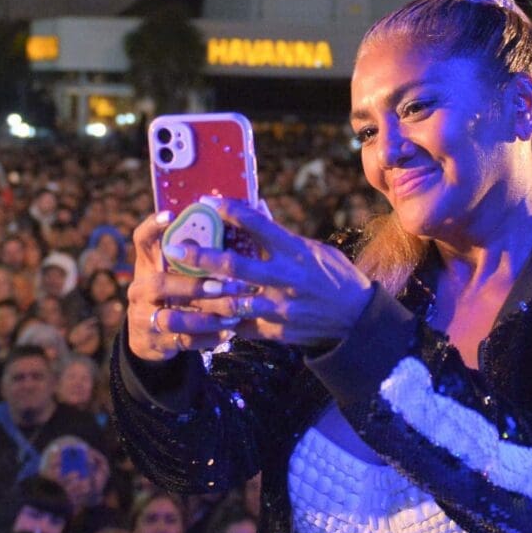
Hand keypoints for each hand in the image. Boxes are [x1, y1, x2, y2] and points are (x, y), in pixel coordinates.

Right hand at [125, 210, 244, 361]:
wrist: (148, 335)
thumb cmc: (175, 291)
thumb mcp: (178, 270)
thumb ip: (197, 251)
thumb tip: (236, 217)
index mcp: (147, 263)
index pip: (142, 239)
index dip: (153, 226)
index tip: (172, 215)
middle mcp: (140, 288)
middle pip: (160, 284)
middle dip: (195, 286)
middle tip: (225, 286)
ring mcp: (142, 316)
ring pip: (172, 318)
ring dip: (205, 317)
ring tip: (233, 314)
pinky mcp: (152, 341)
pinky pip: (182, 342)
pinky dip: (207, 338)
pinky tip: (228, 333)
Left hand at [189, 199, 373, 348]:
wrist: (357, 321)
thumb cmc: (334, 277)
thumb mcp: (314, 250)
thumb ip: (281, 234)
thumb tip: (256, 207)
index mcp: (295, 251)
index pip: (258, 224)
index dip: (230, 211)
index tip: (206, 202)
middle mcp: (285, 278)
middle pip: (236, 266)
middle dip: (202, 257)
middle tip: (175, 249)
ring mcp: (279, 307)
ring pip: (231, 302)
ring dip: (200, 298)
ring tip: (175, 293)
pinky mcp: (276, 330)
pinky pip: (239, 327)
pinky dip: (218, 323)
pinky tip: (197, 319)